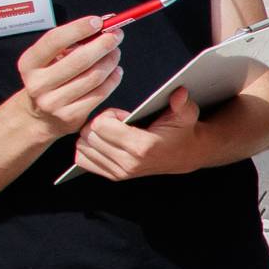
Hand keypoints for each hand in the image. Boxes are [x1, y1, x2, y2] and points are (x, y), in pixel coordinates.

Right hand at [15, 18, 122, 136]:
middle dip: (103, 44)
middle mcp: (39, 83)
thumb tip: (102, 25)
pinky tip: (115, 71)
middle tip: (116, 35)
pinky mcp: (70, 116)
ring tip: (115, 52)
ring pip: (93, 77)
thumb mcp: (49, 58)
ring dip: (110, 61)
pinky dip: (112, 79)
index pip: (55, 40)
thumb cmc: (48, 78)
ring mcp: (54, 102)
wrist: (39, 115)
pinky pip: (99, 94)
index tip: (97, 21)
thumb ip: (71, 42)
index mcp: (29, 63)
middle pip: (80, 60)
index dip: (79, 28)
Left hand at [72, 86, 203, 180]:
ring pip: (83, 147)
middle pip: (89, 135)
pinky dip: (88, 148)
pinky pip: (83, 160)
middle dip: (99, 124)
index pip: (100, 126)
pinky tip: (104, 143)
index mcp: (142, 147)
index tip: (123, 115)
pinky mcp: (114, 176)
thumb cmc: (180, 132)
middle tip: (118, 123)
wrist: (185, 154)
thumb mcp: (185, 113)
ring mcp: (120, 172)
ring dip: (93, 136)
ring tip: (112, 133)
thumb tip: (179, 93)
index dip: (109, 114)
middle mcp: (128, 163)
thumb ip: (181, 103)